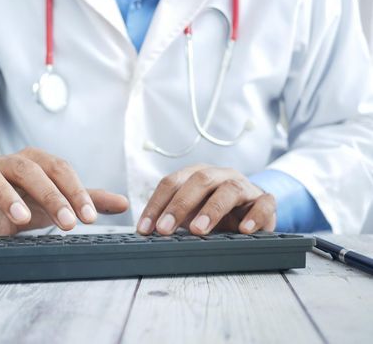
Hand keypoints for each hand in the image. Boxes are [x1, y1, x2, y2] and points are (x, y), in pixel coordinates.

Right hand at [0, 147, 128, 236]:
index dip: (75, 191)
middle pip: (28, 169)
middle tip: (68, 223)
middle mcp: (8, 165)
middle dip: (50, 195)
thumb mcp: (59, 199)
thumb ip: (88, 199)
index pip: (59, 169)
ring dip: (6, 195)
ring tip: (22, 219)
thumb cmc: (29, 200)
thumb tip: (123, 203)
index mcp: (35, 161)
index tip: (90, 217)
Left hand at [136, 165, 275, 234]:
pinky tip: (244, 230)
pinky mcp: (264, 201)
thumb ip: (172, 220)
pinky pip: (263, 204)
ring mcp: (244, 186)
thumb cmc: (215, 213)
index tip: (145, 228)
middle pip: (199, 181)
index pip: (172, 183)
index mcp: (196, 174)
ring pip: (229, 190)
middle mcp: (220, 175)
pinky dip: (255, 216)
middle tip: (165, 229)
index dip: (156, 204)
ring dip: (212, 209)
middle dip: (179, 205)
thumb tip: (147, 235)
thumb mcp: (190, 214)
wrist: (251, 212)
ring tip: (199, 230)